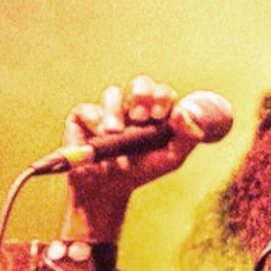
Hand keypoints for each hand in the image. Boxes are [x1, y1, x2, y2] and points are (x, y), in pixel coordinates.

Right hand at [60, 76, 210, 228]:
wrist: (112, 186)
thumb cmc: (144, 169)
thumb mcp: (171, 158)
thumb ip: (186, 137)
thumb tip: (182, 111)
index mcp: (155, 111)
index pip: (162, 92)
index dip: (162, 98)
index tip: (159, 116)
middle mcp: (132, 106)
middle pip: (140, 83)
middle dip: (142, 95)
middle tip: (140, 117)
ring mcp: (108, 109)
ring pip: (113, 93)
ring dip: (115, 110)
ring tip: (114, 131)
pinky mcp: (84, 117)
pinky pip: (87, 109)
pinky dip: (94, 119)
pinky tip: (99, 133)